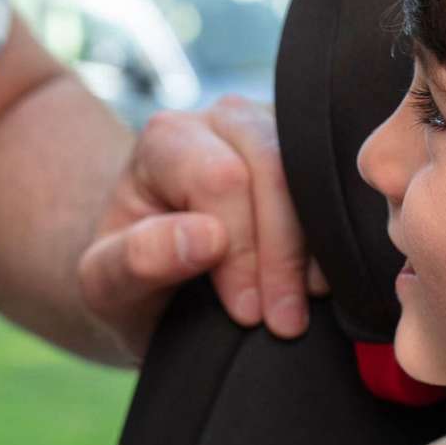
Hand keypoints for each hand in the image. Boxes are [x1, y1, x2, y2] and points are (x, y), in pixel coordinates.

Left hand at [78, 96, 326, 361]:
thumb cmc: (130, 280)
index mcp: (166, 138)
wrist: (156, 280)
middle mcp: (222, 120)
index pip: (221, 179)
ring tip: (306, 306)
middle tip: (284, 323)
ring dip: (317, 249)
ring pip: (316, 172)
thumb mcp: (106, 285)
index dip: (241, 251)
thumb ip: (135, 260)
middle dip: (284, 254)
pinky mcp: (307, 157)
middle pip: (276, 168)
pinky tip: (325, 285)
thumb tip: (205, 239)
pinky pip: (339, 186)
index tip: (245, 314)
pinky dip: (337, 239)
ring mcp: (272, 131)